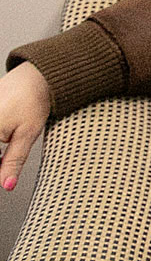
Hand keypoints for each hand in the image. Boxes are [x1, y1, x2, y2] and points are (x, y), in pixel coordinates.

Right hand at [0, 61, 51, 191]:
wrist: (36, 75)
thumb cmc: (34, 100)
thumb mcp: (26, 135)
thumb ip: (12, 161)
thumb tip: (6, 185)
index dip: (0, 168)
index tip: (6, 172)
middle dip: (0, 158)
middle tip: (6, 159)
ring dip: (0, 149)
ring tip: (6, 146)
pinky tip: (3, 136)